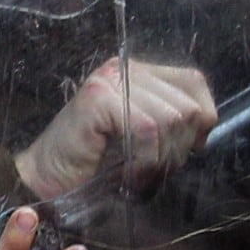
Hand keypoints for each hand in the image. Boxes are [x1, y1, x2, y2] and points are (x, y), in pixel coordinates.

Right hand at [15, 57, 221, 200]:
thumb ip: (170, 124)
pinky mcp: (99, 98)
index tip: (190, 149)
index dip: (203, 118)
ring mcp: (111, 80)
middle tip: (154, 171)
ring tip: (140, 176)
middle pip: (186, 104)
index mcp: (139, 74)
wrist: (45, 181)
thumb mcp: (142, 139)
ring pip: (170, 118)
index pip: (192, 81)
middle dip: (178, 148)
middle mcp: (125, 69)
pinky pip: (146, 129)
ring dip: (161, 159)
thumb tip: (204, 128)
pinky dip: (145, 161)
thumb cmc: (94, 165)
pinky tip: (130, 176)